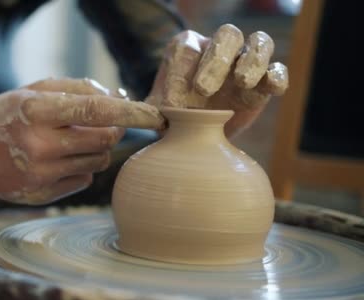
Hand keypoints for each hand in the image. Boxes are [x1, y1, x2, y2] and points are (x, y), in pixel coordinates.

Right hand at [0, 78, 163, 203]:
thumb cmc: (6, 113)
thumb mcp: (35, 90)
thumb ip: (78, 89)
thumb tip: (120, 98)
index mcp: (37, 112)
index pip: (96, 111)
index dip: (131, 112)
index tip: (157, 115)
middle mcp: (39, 145)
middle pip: (105, 140)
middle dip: (114, 130)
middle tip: (107, 123)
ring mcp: (39, 174)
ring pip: (98, 162)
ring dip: (96, 148)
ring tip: (73, 140)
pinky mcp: (40, 195)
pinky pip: (83, 181)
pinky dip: (81, 168)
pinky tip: (58, 160)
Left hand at [147, 24, 288, 136]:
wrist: (195, 139)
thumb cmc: (172, 119)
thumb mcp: (155, 115)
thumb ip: (147, 112)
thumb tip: (150, 113)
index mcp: (186, 49)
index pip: (188, 48)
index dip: (181, 70)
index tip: (174, 101)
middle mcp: (217, 48)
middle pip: (227, 36)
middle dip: (216, 59)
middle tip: (203, 89)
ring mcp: (244, 62)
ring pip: (259, 44)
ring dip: (252, 60)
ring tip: (242, 82)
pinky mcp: (264, 82)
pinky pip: (277, 69)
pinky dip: (277, 75)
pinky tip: (273, 88)